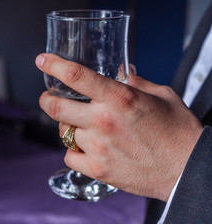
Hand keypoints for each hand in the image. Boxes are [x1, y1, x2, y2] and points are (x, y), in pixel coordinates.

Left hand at [36, 53, 202, 200]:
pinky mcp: (98, 169)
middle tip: (49, 97)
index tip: (42, 60)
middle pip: (55, 106)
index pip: (76, 76)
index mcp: (118, 98)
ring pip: (62, 132)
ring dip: (67, 127)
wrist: (187, 170)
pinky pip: (69, 157)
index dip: (54, 65)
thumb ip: (136, 82)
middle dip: (46, 99)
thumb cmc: (178, 132)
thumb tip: (121, 73)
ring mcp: (98, 147)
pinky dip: (73, 151)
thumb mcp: (161, 96)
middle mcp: (103, 121)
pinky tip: (86, 149)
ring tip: (82, 127)